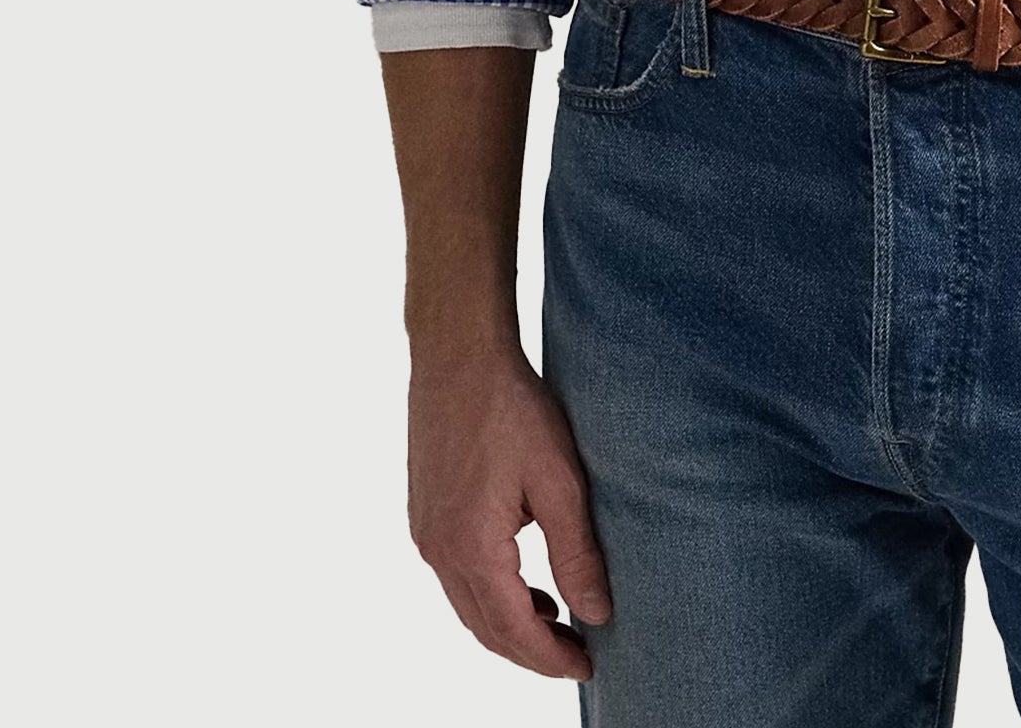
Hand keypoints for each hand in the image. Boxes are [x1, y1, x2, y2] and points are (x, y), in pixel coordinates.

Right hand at [405, 346, 612, 679]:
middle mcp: (438, 550)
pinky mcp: (424, 514)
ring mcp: (424, 533)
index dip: (550, 658)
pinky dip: (490, 594)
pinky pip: (456, 577)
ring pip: (468, 606)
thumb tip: (596, 613)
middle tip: (578, 654)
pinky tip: (524, 582)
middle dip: (531, 651)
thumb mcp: (558, 479)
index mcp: (471, 547)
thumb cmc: (511, 406)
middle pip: (485, 629)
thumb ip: (576, 552)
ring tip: (557, 622)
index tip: (588, 666)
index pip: (512, 631)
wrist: (458, 353)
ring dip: (510, 624)